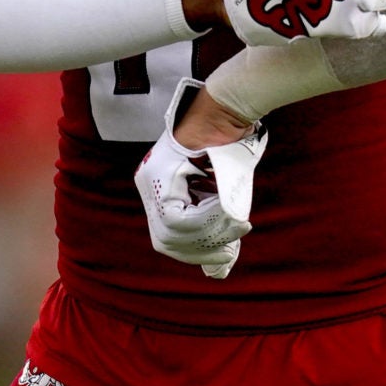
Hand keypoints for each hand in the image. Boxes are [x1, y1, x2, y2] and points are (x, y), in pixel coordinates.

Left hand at [135, 84, 265, 278]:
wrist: (229, 110)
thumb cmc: (230, 150)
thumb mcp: (225, 199)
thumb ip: (216, 233)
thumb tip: (217, 275)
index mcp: (158, 191)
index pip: (167, 239)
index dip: (196, 254)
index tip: (225, 255)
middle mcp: (148, 185)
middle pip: (165, 241)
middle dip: (201, 250)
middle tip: (231, 247)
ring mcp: (150, 178)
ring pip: (172, 231)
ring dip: (210, 235)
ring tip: (237, 225)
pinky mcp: (160, 174)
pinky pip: (179, 216)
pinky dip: (208, 220)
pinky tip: (229, 213)